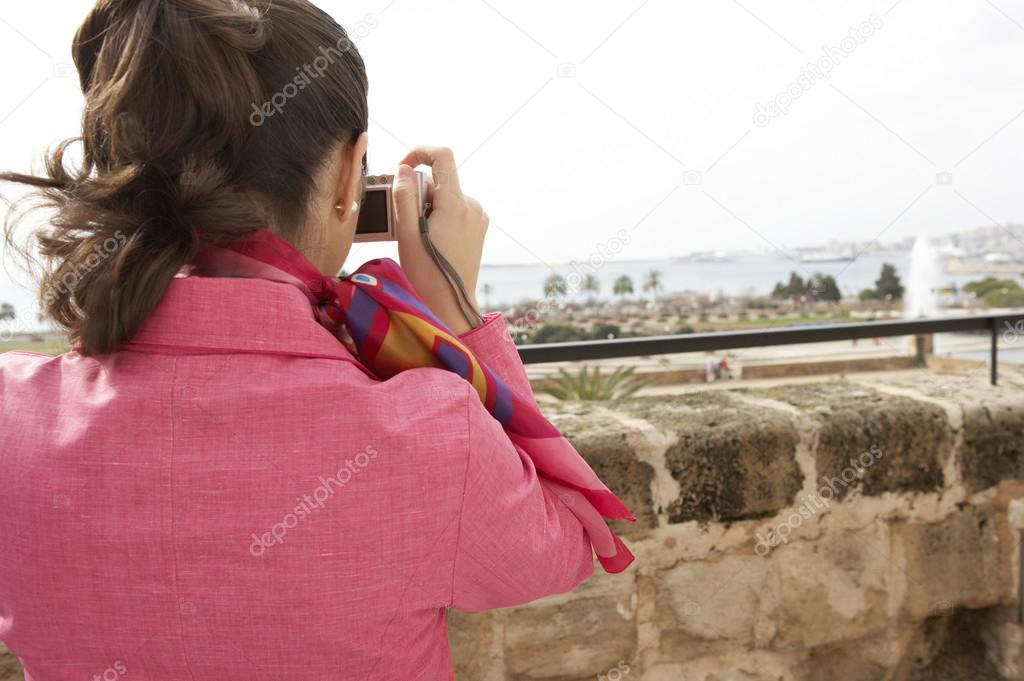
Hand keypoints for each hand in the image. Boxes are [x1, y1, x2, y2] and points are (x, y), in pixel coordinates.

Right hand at [393, 146, 487, 333]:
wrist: (451, 304)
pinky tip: (431, 238)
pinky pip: (454, 209)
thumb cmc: (427, 273)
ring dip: (427, 206)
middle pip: (440, 181)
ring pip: (445, 196)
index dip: (419, 152)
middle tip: (405, 222)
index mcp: (456, 204)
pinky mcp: (478, 227)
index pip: (442, 156)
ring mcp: (478, 217)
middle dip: (417, 193)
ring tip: (419, 235)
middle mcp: (472, 206)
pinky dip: (439, 215)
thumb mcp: (406, 233)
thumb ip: (403, 196)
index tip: (401, 167)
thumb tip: (403, 170)